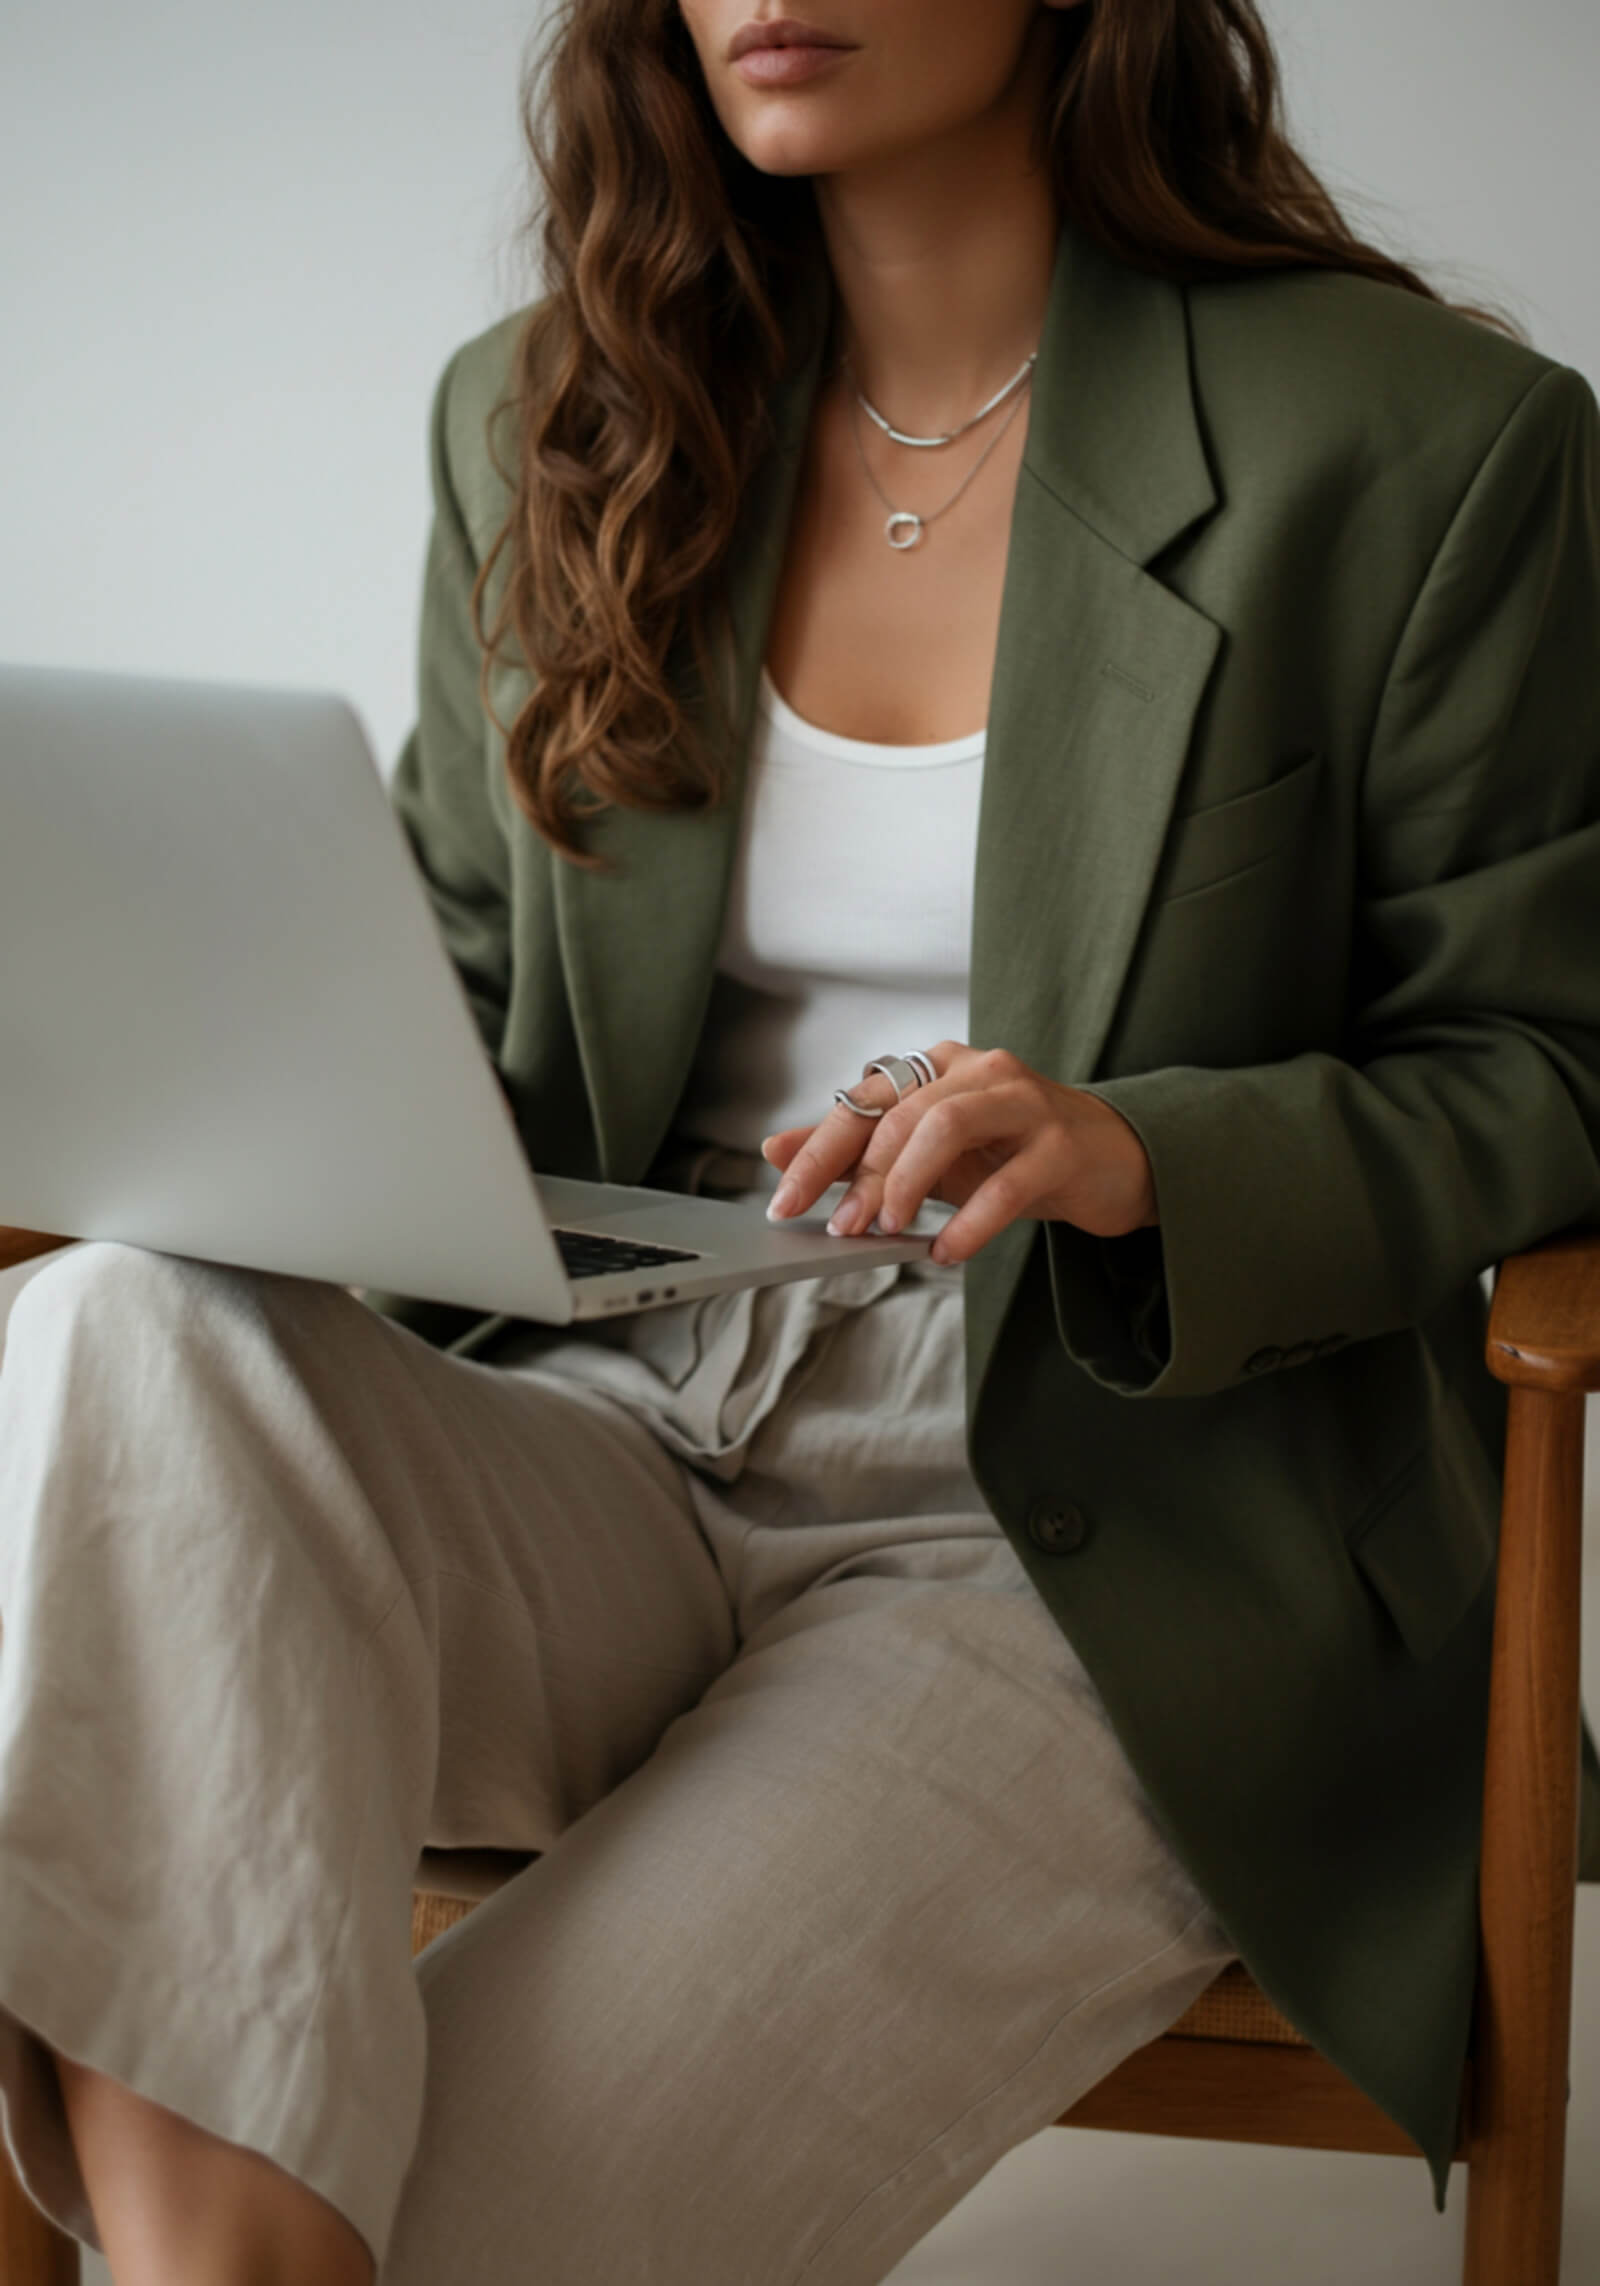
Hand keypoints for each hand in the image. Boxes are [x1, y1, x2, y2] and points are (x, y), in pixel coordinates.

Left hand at [762, 1041, 1157, 1265]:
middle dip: (862, 1175)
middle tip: (843, 1229)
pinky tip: (945, 1251)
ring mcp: (1026, 1103)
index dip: (818, 1151)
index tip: (785, 1202)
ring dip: (907, 1182)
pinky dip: (969, 1222)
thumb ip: (856, 1151)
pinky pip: (1007, 1183)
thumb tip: (776, 1151)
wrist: (1113, 1161)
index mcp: (940, 1068)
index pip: (865, 1100)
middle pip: (902, 1111)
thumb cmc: (1013, 1153)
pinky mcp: (1062, 1146)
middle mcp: (981, 1072)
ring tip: (891, 1230)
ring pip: (948, 1125)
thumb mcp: (928, 1153)